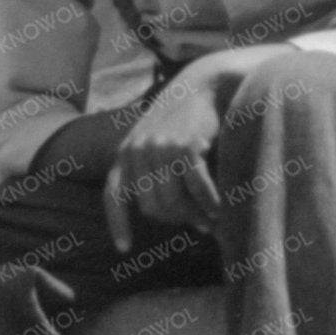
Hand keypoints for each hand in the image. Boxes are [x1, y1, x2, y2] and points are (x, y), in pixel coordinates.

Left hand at [104, 61, 233, 253]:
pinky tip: (220, 209)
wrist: (204, 84)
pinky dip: (210, 204)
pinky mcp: (184, 147)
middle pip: (153, 208)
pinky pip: (197, 191)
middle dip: (177, 219)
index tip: (124, 249)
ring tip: (213, 219)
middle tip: (200, 223)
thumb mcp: (161, 143)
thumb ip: (159, 175)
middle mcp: (137, 151)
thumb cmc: (186, 120)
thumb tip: (184, 221)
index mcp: (126, 153)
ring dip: (196, 216)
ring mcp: (159, 149)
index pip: (115, 194)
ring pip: (174, 203)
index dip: (119, 223)